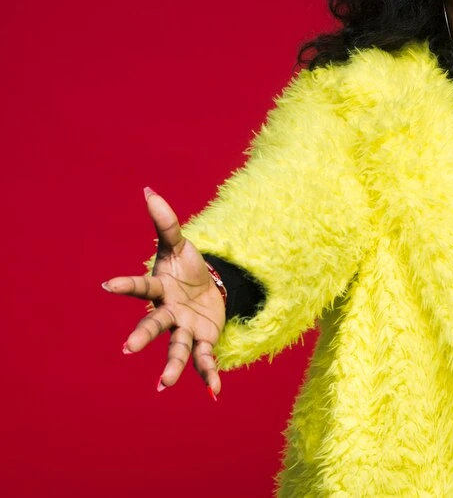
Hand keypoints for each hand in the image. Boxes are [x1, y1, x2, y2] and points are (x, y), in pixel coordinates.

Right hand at [103, 188, 225, 396]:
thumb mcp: (180, 245)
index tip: (106, 285)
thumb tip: (148, 191)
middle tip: (127, 349)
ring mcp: (185, 329)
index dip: (126, 285)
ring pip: (177, 348)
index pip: (141, 287)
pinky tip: (214, 392)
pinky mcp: (203, 340)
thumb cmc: (186, 268)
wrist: (206, 289)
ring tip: (163, 384)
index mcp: (160, 289)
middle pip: (154, 324)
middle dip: (142, 335)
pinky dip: (209, 375)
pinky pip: (205, 359)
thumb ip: (166, 223)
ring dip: (171, 365)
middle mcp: (168, 313)